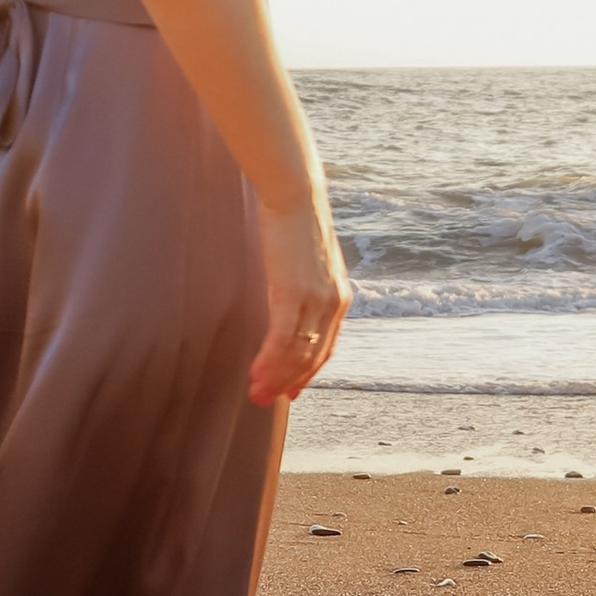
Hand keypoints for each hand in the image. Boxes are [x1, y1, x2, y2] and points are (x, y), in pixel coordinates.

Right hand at [251, 201, 350, 404]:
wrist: (296, 196)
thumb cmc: (297, 225)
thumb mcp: (309, 264)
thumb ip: (306, 288)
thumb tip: (291, 302)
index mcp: (339, 299)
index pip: (325, 348)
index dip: (307, 373)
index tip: (291, 391)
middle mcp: (333, 304)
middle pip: (311, 357)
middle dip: (287, 383)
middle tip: (264, 400)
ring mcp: (315, 300)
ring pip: (296, 353)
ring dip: (274, 378)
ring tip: (255, 393)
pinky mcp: (293, 293)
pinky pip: (281, 338)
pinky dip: (268, 360)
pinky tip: (255, 373)